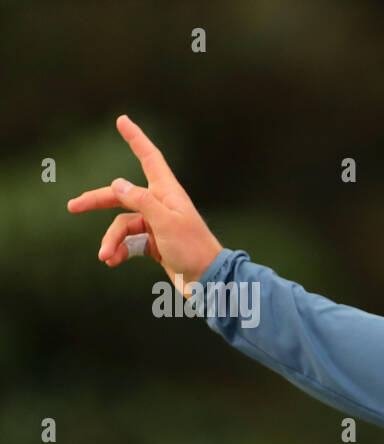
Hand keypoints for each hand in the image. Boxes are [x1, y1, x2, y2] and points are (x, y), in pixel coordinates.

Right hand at [66, 115, 222, 293]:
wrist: (209, 281)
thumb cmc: (193, 249)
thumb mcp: (166, 223)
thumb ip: (141, 201)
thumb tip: (117, 183)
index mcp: (167, 193)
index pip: (150, 158)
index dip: (136, 138)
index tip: (122, 120)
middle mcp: (161, 205)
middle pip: (122, 196)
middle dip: (97, 201)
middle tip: (72, 207)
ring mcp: (157, 225)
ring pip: (123, 225)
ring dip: (111, 240)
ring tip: (105, 256)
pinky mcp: (154, 244)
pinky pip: (129, 243)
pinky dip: (119, 251)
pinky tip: (112, 261)